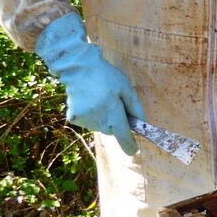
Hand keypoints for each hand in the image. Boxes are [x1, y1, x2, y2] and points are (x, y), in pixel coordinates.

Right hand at [35, 13, 143, 154]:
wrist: (78, 67)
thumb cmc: (106, 75)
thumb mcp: (126, 87)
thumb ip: (134, 107)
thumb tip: (142, 123)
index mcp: (113, 112)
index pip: (124, 137)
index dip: (130, 145)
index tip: (134, 150)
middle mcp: (98, 120)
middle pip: (112, 130)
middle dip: (115, 122)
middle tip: (113, 103)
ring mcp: (85, 120)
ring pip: (99, 126)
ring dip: (102, 117)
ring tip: (98, 98)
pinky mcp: (74, 118)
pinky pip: (88, 122)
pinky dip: (90, 115)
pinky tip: (88, 101)